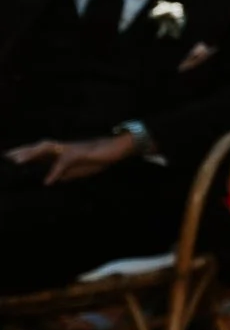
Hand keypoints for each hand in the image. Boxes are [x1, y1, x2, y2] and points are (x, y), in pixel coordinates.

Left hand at [7, 133, 137, 184]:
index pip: (39, 152)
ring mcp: (70, 149)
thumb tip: (48, 181)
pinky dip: (54, 172)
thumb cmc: (98, 158)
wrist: (117, 149)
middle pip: (38, 147)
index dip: (24, 154)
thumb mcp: (78, 170)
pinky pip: (63, 163)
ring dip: (32, 155)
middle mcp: (63, 148)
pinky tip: (48, 181)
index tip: (9, 157)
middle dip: (21, 152)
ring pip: (46, 149)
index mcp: (61, 152)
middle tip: (6, 157)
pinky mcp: (78, 153)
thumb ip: (62, 174)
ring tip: (17, 162)